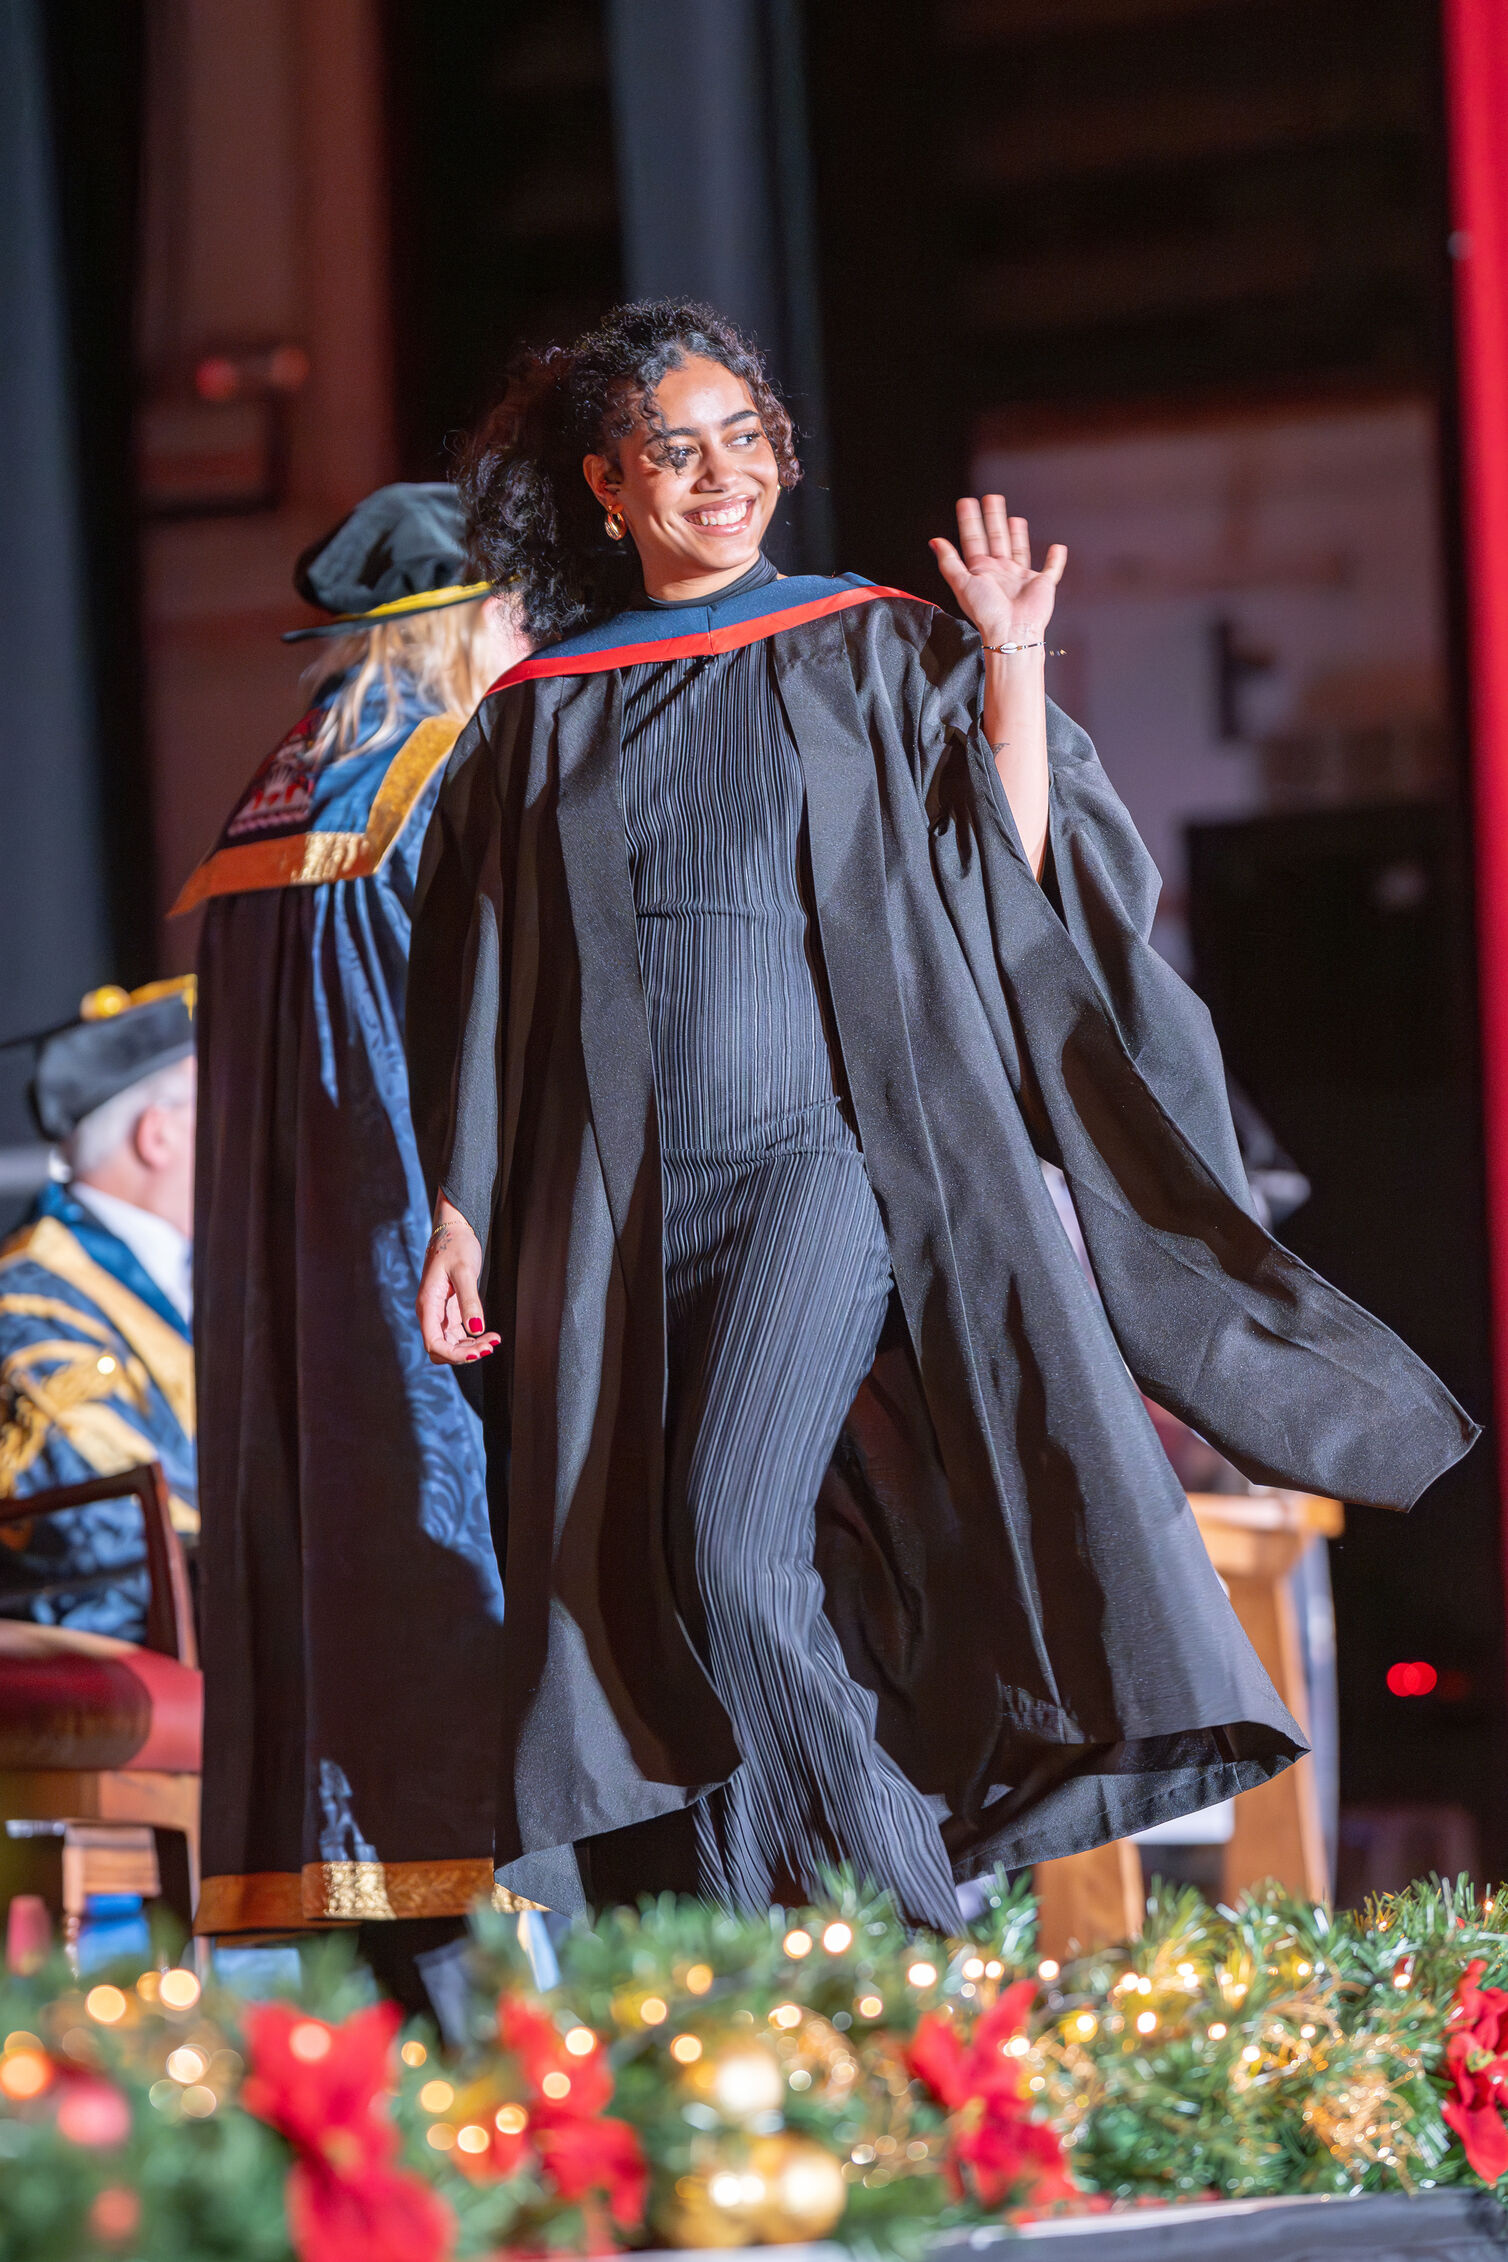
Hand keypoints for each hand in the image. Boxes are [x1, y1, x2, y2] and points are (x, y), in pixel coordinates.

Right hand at [416, 1196, 499, 1365]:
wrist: (454, 1230)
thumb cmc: (456, 1246)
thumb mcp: (465, 1271)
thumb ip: (470, 1301)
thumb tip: (476, 1330)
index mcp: (427, 1305)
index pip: (434, 1343)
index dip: (454, 1354)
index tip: (479, 1352)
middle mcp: (430, 1313)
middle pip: (441, 1349)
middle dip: (464, 1353)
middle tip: (491, 1345)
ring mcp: (439, 1314)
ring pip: (450, 1344)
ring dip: (471, 1348)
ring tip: (494, 1340)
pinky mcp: (449, 1311)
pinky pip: (458, 1335)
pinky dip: (473, 1339)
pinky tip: (490, 1335)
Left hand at [929, 496, 1065, 649]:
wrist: (1011, 632)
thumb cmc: (988, 612)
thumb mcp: (962, 583)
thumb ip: (949, 561)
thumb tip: (934, 542)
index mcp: (982, 571)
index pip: (974, 539)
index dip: (970, 521)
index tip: (967, 503)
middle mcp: (1001, 573)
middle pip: (997, 538)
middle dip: (993, 518)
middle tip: (991, 498)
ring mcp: (1021, 578)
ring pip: (1018, 549)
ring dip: (1017, 533)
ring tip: (1014, 518)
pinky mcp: (1041, 584)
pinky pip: (1051, 569)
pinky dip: (1056, 560)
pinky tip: (1057, 548)